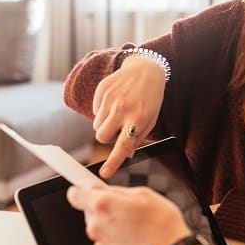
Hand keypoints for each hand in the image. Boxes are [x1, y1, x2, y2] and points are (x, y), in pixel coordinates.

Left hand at [67, 185, 190, 244]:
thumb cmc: (163, 226)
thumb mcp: (145, 195)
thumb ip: (117, 191)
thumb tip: (103, 190)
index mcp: (102, 205)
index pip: (75, 194)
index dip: (82, 191)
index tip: (86, 190)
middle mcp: (96, 227)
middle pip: (91, 213)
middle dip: (106, 210)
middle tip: (128, 211)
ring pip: (101, 231)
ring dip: (114, 228)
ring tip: (138, 229)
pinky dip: (119, 244)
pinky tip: (137, 242)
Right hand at [91, 54, 166, 177]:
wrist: (146, 70)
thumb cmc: (149, 100)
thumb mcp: (150, 119)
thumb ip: (137, 138)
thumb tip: (124, 156)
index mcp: (138, 119)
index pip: (123, 145)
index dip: (113, 161)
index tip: (104, 174)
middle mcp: (123, 109)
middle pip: (102, 137)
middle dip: (107, 137)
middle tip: (119, 128)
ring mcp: (110, 98)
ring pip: (97, 126)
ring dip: (105, 124)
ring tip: (119, 112)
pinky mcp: (102, 90)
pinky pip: (94, 111)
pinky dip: (102, 111)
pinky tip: (115, 101)